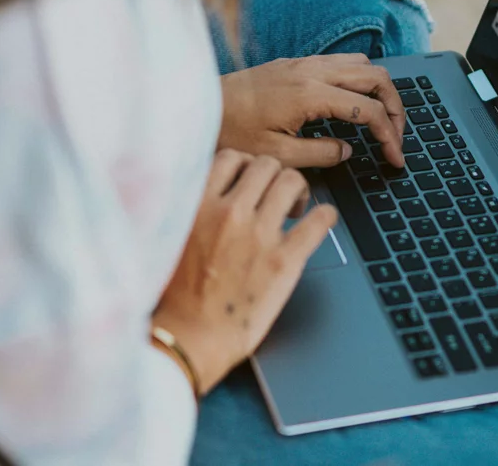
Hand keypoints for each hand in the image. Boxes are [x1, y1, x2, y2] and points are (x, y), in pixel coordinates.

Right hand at [153, 149, 337, 395]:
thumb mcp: (171, 237)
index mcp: (199, 204)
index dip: (246, 166)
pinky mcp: (284, 260)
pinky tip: (324, 219)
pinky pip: (318, 222)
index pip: (232, 158)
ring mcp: (259, 234)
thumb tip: (210, 193)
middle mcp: (230, 212)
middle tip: (277, 196)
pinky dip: (325, 216)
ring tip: (297, 208)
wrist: (189, 339)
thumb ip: (190, 210)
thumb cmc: (175, 297)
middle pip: (266, 165)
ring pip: (292, 182)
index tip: (251, 180)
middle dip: (274, 176)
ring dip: (299, 190)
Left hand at [219, 54, 406, 167]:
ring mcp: (303, 63)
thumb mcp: (277, 155)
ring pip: (362, 64)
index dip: (389, 135)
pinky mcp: (294, 64)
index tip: (395, 158)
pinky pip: (341, 62)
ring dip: (379, 90)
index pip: (368, 110)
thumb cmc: (230, 132)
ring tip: (381, 120)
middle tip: (397, 136)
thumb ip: (320, 154)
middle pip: (376, 77)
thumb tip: (348, 151)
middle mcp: (311, 71)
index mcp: (310, 94)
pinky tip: (353, 104)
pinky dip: (359, 81)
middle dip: (395, 107)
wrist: (197, 107)